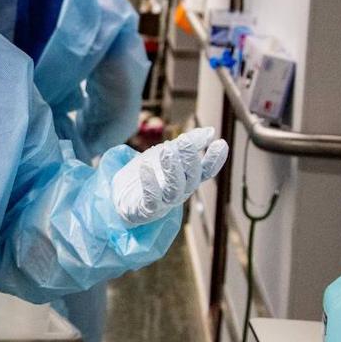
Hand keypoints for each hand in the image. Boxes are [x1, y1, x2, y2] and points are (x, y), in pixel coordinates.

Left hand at [112, 127, 228, 224]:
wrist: (119, 195)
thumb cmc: (148, 173)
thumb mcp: (166, 153)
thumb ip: (188, 144)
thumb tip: (210, 131)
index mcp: (186, 179)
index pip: (205, 171)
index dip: (215, 160)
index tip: (221, 143)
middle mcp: (179, 192)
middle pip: (191, 179)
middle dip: (189, 159)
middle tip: (184, 140)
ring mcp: (163, 203)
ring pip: (175, 189)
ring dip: (173, 170)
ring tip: (167, 150)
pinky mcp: (146, 210)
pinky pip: (151, 200)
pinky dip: (150, 184)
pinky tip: (145, 166)